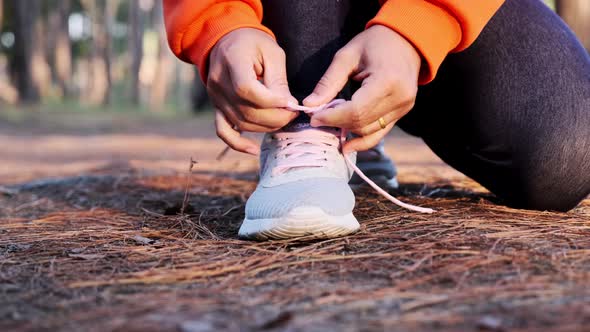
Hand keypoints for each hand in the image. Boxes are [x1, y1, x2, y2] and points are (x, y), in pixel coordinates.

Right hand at [208, 28, 297, 154]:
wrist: (227, 41)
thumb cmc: (253, 43)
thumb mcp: (272, 52)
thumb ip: (278, 80)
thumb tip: (287, 106)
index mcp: (232, 61)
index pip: (247, 90)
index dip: (272, 102)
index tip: (291, 103)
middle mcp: (219, 82)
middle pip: (246, 110)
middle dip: (275, 117)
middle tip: (293, 113)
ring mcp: (215, 97)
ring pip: (241, 123)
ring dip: (266, 127)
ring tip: (284, 119)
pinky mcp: (217, 107)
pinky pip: (223, 130)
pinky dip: (238, 143)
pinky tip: (254, 150)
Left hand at [303, 25, 420, 152]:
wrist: (406, 41)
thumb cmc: (375, 42)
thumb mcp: (347, 56)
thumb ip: (329, 82)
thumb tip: (309, 105)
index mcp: (387, 81)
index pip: (355, 110)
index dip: (332, 117)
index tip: (312, 116)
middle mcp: (399, 99)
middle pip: (361, 123)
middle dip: (336, 123)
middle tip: (316, 118)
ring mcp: (403, 108)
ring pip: (368, 131)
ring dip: (347, 130)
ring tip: (329, 122)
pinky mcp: (402, 113)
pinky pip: (380, 133)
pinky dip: (362, 140)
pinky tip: (346, 146)